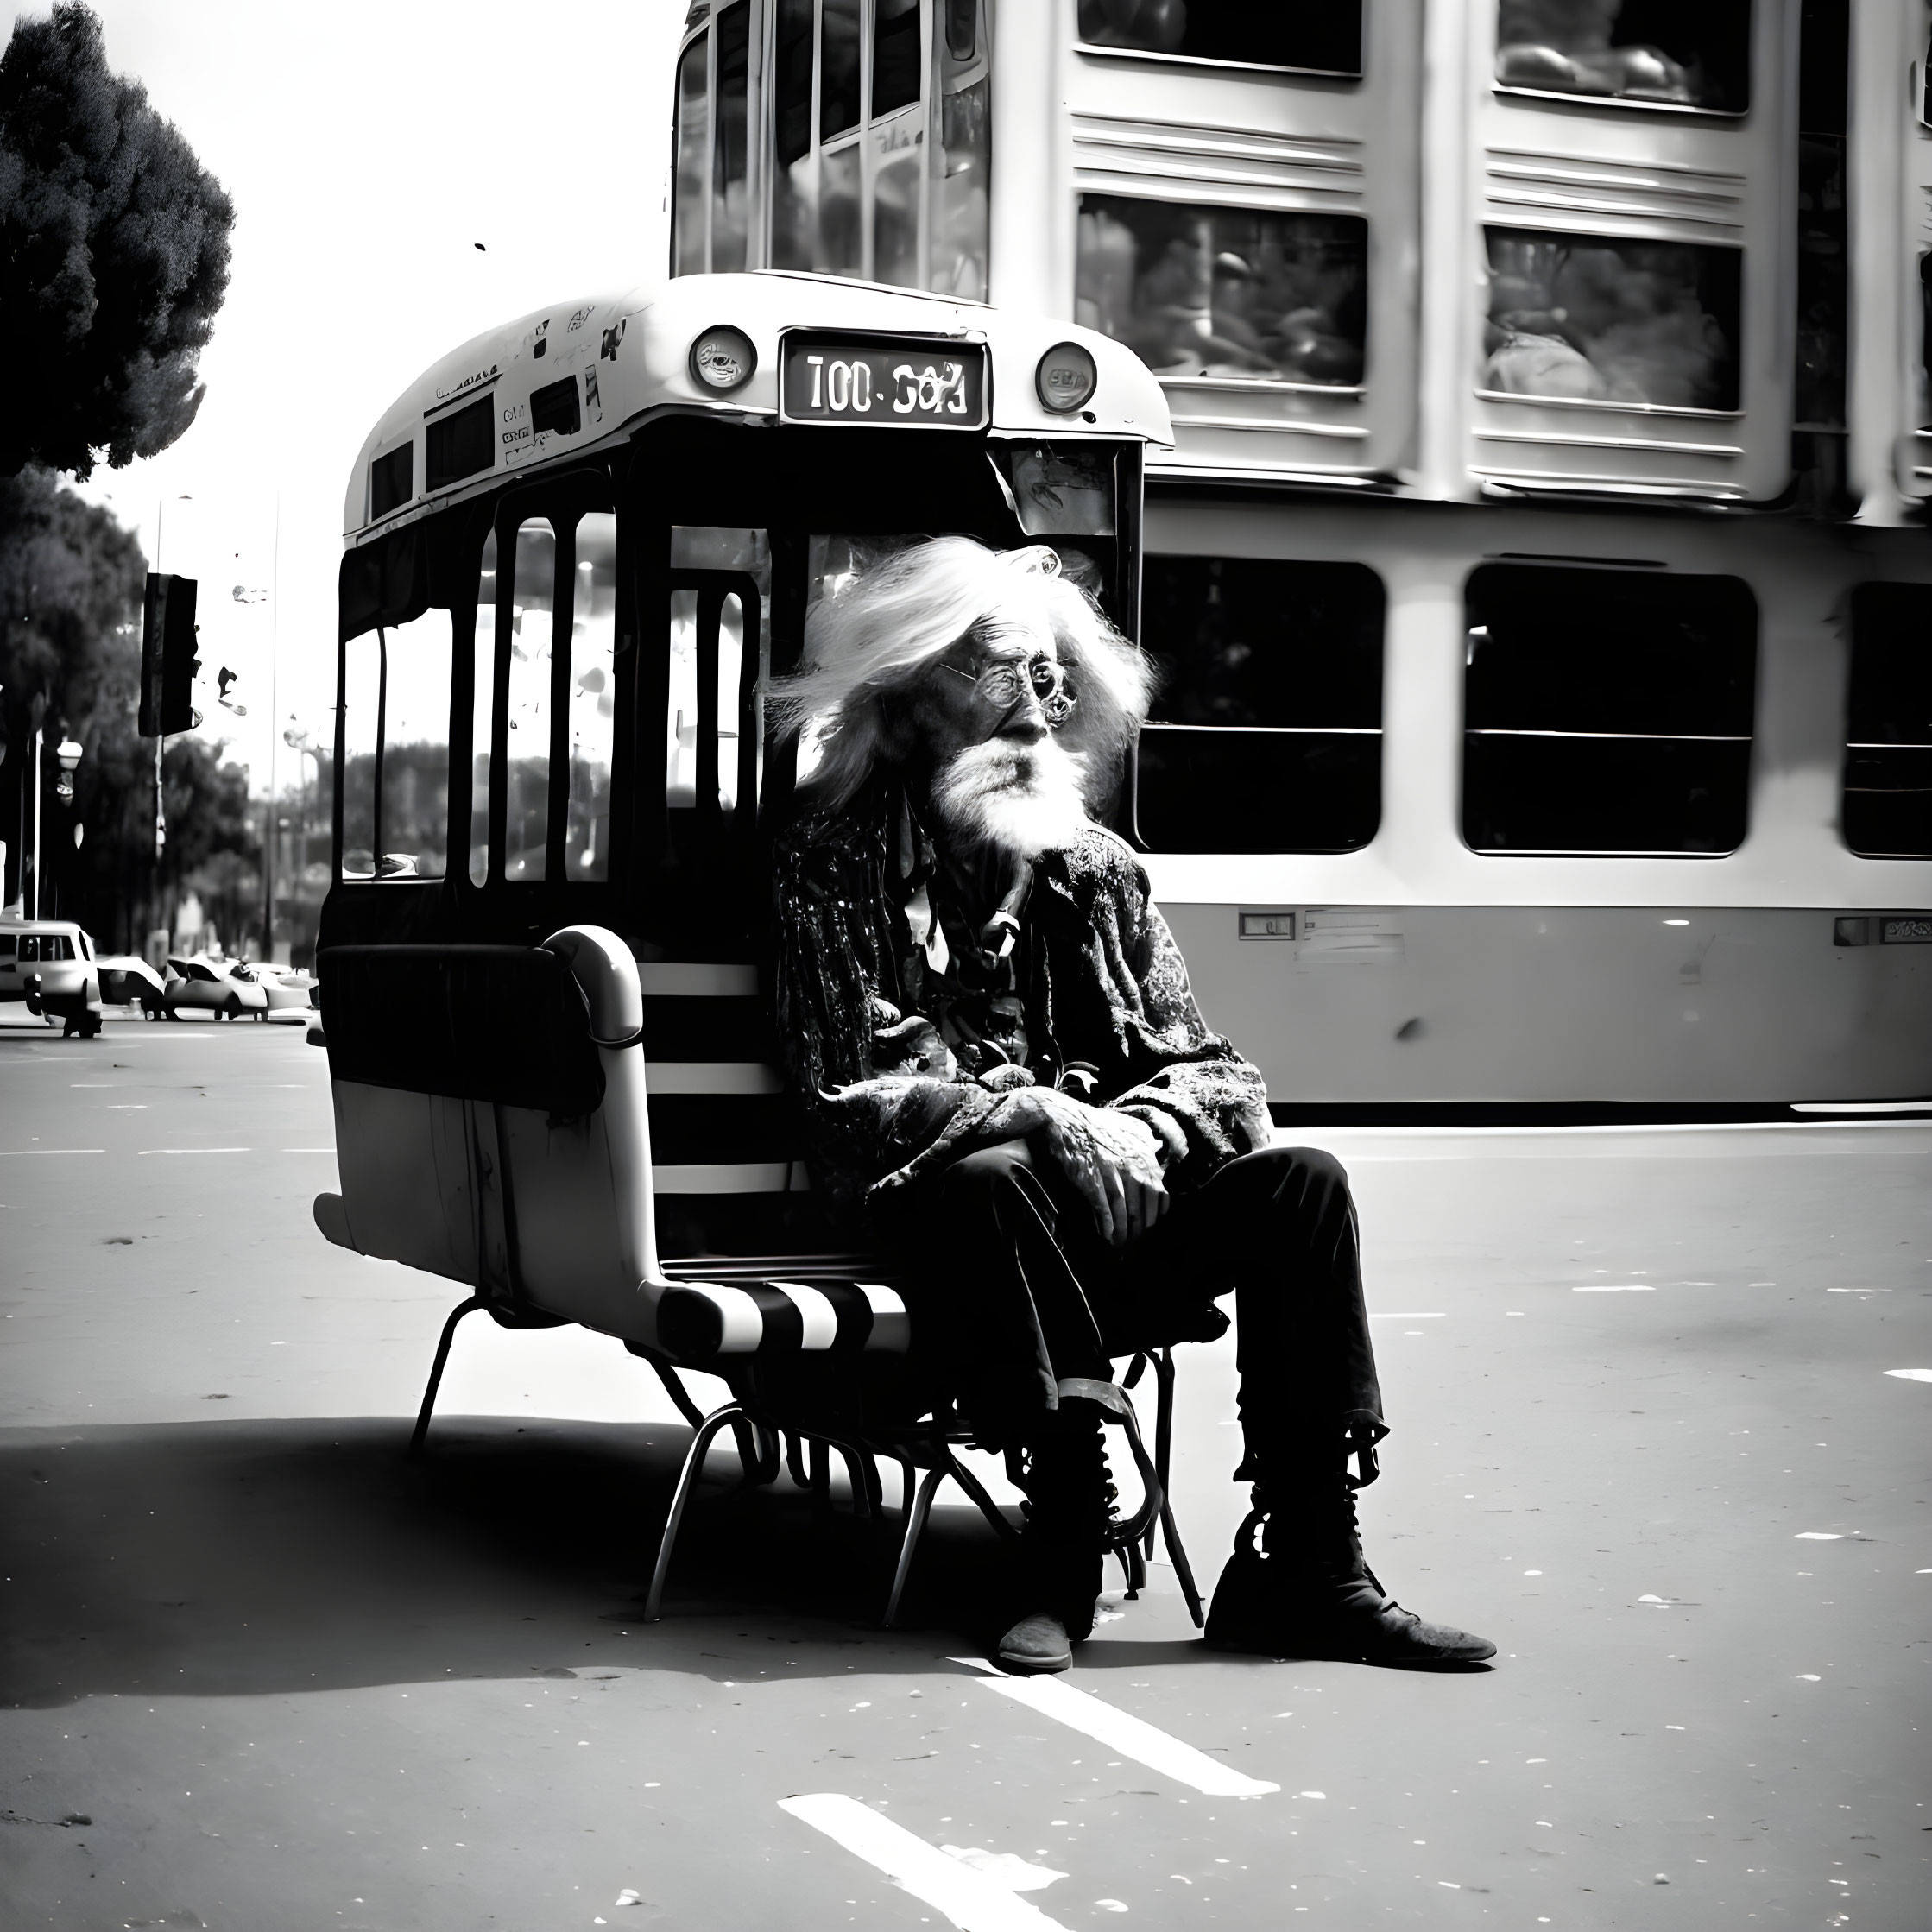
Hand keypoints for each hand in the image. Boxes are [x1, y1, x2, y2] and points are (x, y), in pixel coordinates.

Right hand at [973, 1085, 1166, 1246]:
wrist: (1063, 1117)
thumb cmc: (1095, 1122)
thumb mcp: (1126, 1124)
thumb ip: (1145, 1138)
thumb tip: (1159, 1149)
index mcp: (1142, 1152)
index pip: (1160, 1190)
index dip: (1157, 1211)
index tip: (1153, 1222)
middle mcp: (1131, 1163)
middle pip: (1144, 1205)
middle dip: (1142, 1227)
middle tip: (1137, 1240)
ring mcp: (1110, 1172)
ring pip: (1124, 1210)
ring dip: (1124, 1231)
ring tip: (1122, 1244)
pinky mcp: (1090, 1179)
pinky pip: (1103, 1207)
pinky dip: (1107, 1223)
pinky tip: (1107, 1234)